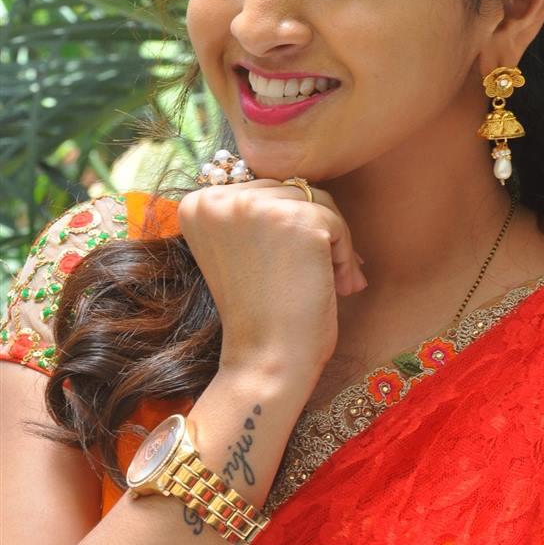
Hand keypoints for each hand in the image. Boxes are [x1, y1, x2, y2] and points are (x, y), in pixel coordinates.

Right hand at [177, 180, 367, 380]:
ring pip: (316, 201)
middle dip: (312, 231)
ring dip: (331, 242)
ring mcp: (256, 206)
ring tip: (330, 280)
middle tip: (316, 276)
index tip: (286, 265)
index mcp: (198, 204)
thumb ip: (257, 213)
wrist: (265, 361)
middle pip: (290, 189)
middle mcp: (219, 199)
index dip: (286, 227)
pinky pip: (335, 221)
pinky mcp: (294, 219)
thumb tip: (304, 184)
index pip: (263, 189)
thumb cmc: (259, 312)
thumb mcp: (241, 249)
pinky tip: (338, 285)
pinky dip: (345, 254)